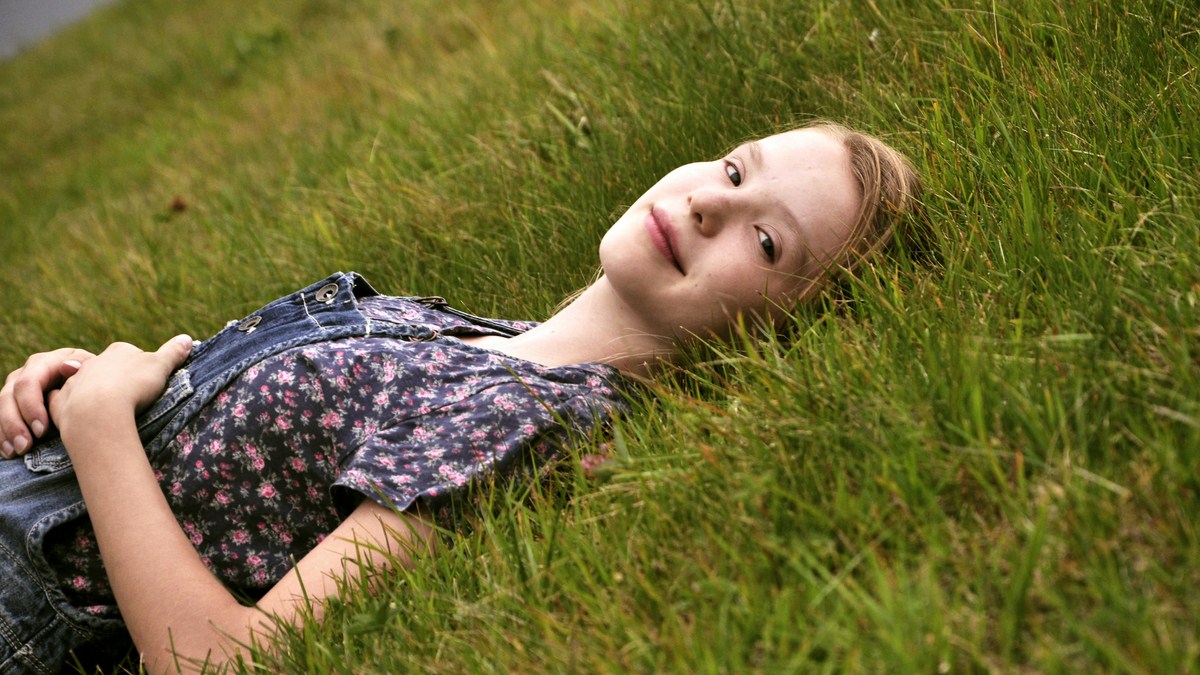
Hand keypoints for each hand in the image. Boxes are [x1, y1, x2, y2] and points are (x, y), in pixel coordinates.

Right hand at [1, 347, 95, 458]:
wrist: (97, 388)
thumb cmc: (99, 380)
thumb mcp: (96, 372)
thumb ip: (84, 368)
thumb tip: (69, 367)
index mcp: (46, 362)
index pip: (28, 382)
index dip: (31, 406)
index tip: (42, 431)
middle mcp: (27, 372)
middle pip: (9, 396)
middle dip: (15, 424)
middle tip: (25, 447)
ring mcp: (17, 387)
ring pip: (1, 407)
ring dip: (5, 432)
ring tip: (15, 453)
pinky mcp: (14, 403)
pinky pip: (0, 418)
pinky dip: (2, 436)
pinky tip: (8, 452)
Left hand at [47, 335, 192, 449]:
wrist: (98, 410)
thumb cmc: (133, 385)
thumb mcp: (160, 366)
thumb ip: (173, 352)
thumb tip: (188, 338)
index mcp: (119, 351)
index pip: (130, 354)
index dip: (139, 368)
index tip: (147, 381)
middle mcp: (93, 362)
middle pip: (105, 368)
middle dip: (113, 379)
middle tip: (127, 396)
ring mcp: (74, 381)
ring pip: (82, 383)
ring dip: (90, 392)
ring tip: (104, 410)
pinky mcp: (60, 402)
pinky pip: (62, 401)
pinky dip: (68, 406)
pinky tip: (76, 415)